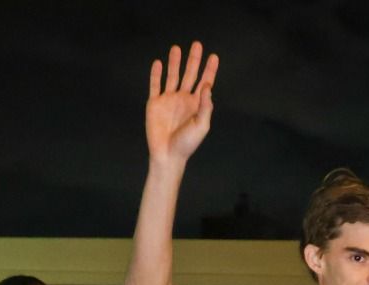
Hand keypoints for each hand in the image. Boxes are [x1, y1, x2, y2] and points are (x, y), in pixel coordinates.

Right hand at [146, 42, 218, 163]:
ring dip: (174, 62)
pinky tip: (158, 63)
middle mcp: (183, 99)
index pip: (205, 83)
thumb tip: (207, 87)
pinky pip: (155, 85)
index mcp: (196, 105)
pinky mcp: (154, 104)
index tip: (214, 56)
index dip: (210, 70)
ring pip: (172, 76)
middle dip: (193, 60)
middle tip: (197, 44)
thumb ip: (205, 106)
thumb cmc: (187, 144)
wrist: (167, 155)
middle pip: (189, 75)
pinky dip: (156, 74)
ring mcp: (168, 100)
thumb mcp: (201, 126)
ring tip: (176, 48)